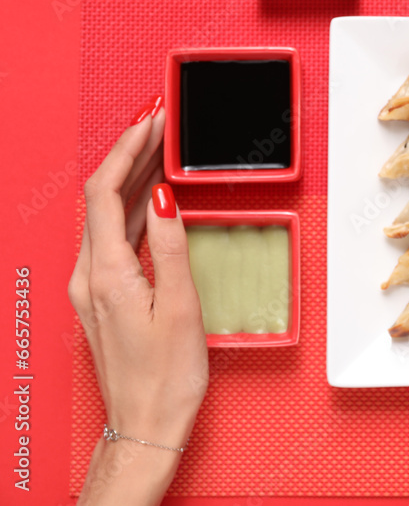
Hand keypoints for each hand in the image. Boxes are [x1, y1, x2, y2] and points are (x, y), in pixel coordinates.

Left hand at [69, 96, 207, 504]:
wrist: (145, 424)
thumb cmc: (165, 377)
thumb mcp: (180, 307)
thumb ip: (170, 247)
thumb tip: (162, 198)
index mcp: (106, 274)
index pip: (106, 192)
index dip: (127, 150)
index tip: (151, 121)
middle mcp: (90, 276)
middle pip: (103, 198)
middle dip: (130, 154)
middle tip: (160, 124)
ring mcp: (93, 286)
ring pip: (107, 216)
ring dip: (132, 178)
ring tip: (162, 150)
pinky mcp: (103, 296)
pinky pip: (113, 237)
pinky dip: (132, 208)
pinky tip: (152, 199)